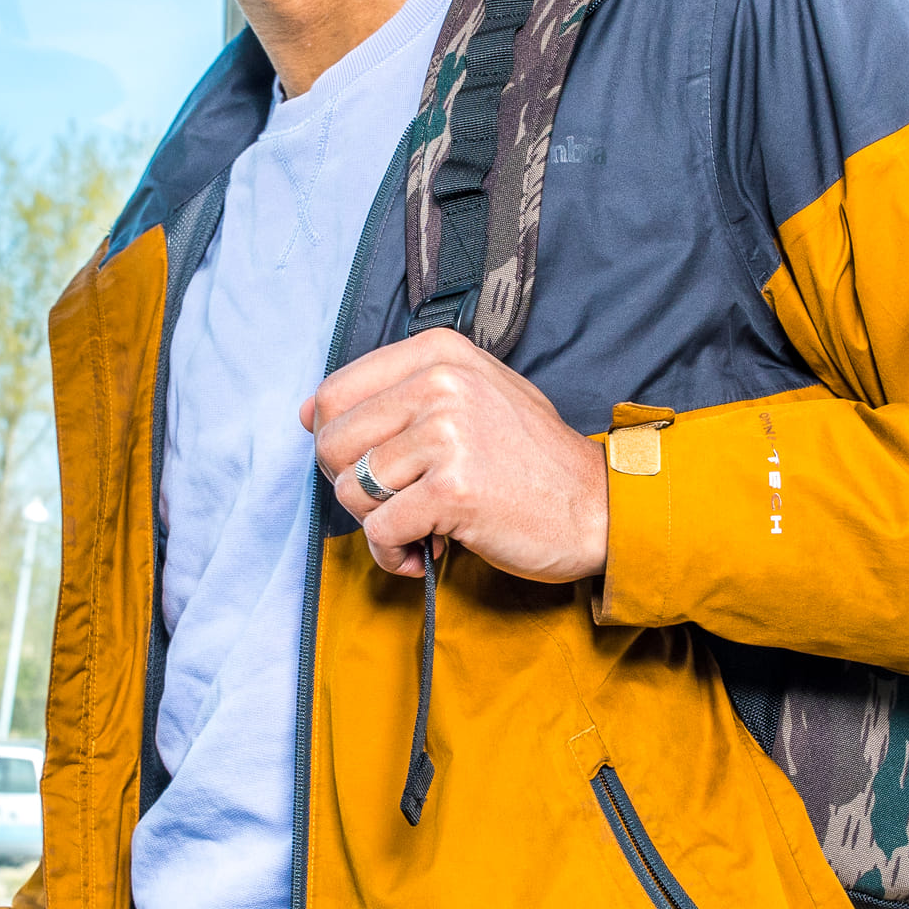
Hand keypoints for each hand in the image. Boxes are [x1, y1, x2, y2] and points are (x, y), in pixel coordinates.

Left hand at [302, 328, 607, 581]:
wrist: (598, 507)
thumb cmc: (530, 460)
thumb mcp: (475, 394)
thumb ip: (401, 392)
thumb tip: (311, 412)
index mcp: (439, 355)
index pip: (333, 394)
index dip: (336, 443)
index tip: (369, 466)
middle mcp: (441, 384)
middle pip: (332, 444)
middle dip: (353, 486)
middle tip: (397, 501)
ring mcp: (447, 434)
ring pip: (351, 490)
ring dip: (378, 524)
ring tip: (421, 524)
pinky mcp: (453, 490)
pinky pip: (380, 531)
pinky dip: (393, 554)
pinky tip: (426, 552)